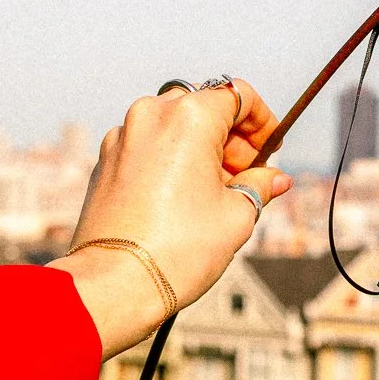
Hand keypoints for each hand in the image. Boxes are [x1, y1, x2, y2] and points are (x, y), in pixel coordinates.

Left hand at [51, 79, 291, 357]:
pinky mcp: (104, 161)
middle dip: (231, 136)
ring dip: (200, 147)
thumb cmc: (178, 250)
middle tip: (247, 175)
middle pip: (204, 107)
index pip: (238, 94)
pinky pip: (146, 145)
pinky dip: (169, 159)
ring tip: (215, 191)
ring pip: (172, 125)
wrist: (114, 284)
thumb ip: (260, 186)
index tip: (270, 147)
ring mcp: (122, 137)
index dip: (263, 120)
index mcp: (189, 117)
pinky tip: (182, 198)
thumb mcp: (237, 215)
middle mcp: (150, 115)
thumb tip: (274, 179)